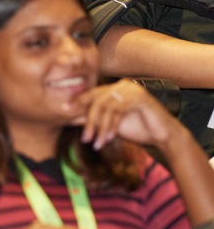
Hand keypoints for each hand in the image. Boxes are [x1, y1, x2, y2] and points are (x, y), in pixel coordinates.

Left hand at [63, 79, 181, 152]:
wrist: (163, 136)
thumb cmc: (136, 129)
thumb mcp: (109, 124)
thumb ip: (91, 118)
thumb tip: (68, 118)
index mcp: (114, 88)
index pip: (91, 93)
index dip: (77, 102)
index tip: (63, 111)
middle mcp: (121, 85)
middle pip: (96, 100)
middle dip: (88, 120)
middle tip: (84, 138)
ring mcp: (131, 89)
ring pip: (105, 107)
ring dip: (100, 128)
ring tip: (97, 143)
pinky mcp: (139, 97)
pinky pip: (118, 110)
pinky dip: (112, 125)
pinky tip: (110, 138)